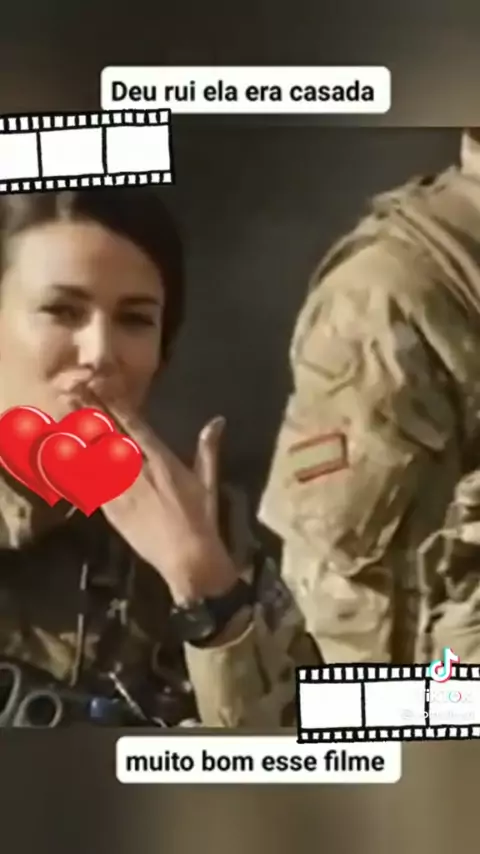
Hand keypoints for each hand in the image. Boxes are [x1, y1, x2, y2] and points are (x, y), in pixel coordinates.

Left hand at [85, 397, 239, 604]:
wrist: (187, 559)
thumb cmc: (202, 519)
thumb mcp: (207, 481)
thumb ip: (208, 448)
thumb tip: (217, 421)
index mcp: (163, 460)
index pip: (134, 425)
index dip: (115, 404)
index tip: (100, 387)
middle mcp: (138, 470)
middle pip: (109, 435)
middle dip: (91, 411)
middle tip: (72, 389)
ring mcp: (121, 491)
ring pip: (94, 455)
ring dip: (79, 433)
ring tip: (65, 414)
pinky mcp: (111, 510)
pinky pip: (89, 484)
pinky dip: (76, 467)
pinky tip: (63, 454)